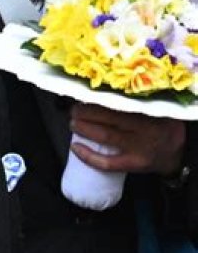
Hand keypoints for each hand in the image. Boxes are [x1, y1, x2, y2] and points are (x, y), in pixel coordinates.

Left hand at [69, 104, 185, 176]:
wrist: (178, 152)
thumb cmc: (162, 125)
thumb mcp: (157, 108)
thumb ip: (138, 100)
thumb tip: (106, 89)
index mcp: (149, 111)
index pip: (120, 102)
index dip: (99, 99)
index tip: (85, 94)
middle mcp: (144, 129)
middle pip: (110, 117)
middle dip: (87, 112)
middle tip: (74, 110)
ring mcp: (138, 148)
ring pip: (105, 136)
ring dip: (85, 129)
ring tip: (73, 124)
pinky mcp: (133, 164)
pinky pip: (107, 163)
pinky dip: (88, 156)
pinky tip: (75, 148)